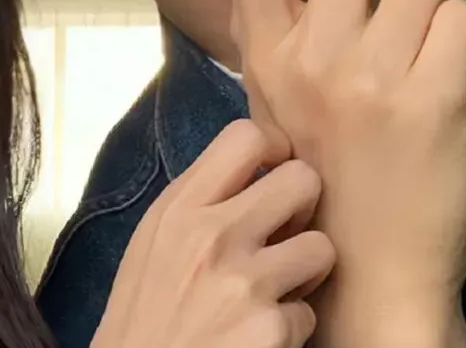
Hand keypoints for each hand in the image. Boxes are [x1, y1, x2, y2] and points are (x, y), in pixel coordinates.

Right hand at [92, 119, 334, 347]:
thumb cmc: (144, 314)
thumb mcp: (154, 241)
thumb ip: (198, 201)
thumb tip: (255, 167)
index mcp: (179, 207)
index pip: (246, 137)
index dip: (274, 150)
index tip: (271, 172)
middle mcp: (213, 235)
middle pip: (302, 179)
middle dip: (302, 206)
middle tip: (286, 230)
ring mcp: (245, 283)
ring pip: (322, 246)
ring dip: (305, 270)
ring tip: (277, 287)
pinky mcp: (271, 330)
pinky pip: (309, 313)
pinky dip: (290, 327)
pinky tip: (258, 335)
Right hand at [226, 0, 465, 347]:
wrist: (370, 269)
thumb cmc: (324, 172)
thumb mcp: (276, 96)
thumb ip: (287, 26)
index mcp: (262, 54)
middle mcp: (307, 58)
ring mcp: (368, 80)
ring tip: (428, 36)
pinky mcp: (431, 101)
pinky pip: (464, 14)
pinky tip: (454, 65)